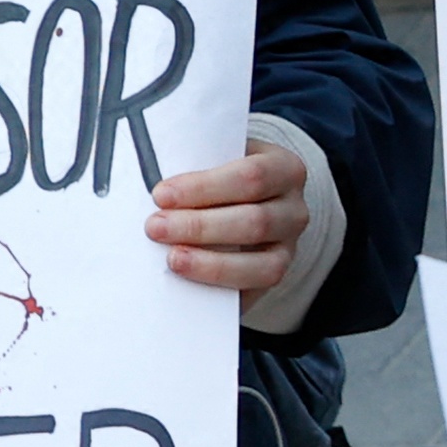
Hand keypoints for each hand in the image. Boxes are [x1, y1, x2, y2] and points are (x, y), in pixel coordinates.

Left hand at [146, 135, 309, 295]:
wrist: (242, 203)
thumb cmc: (221, 178)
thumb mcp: (215, 158)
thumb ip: (194, 166)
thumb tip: (152, 183)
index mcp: (284, 168)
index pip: (251, 176)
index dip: (203, 187)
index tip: (161, 195)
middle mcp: (294, 209)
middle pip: (254, 221)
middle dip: (199, 226)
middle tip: (155, 227)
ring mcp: (289, 247)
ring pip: (260, 263)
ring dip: (209, 262)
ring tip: (172, 258)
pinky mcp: (276, 276)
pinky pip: (254, 288)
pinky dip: (219, 284)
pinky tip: (190, 279)